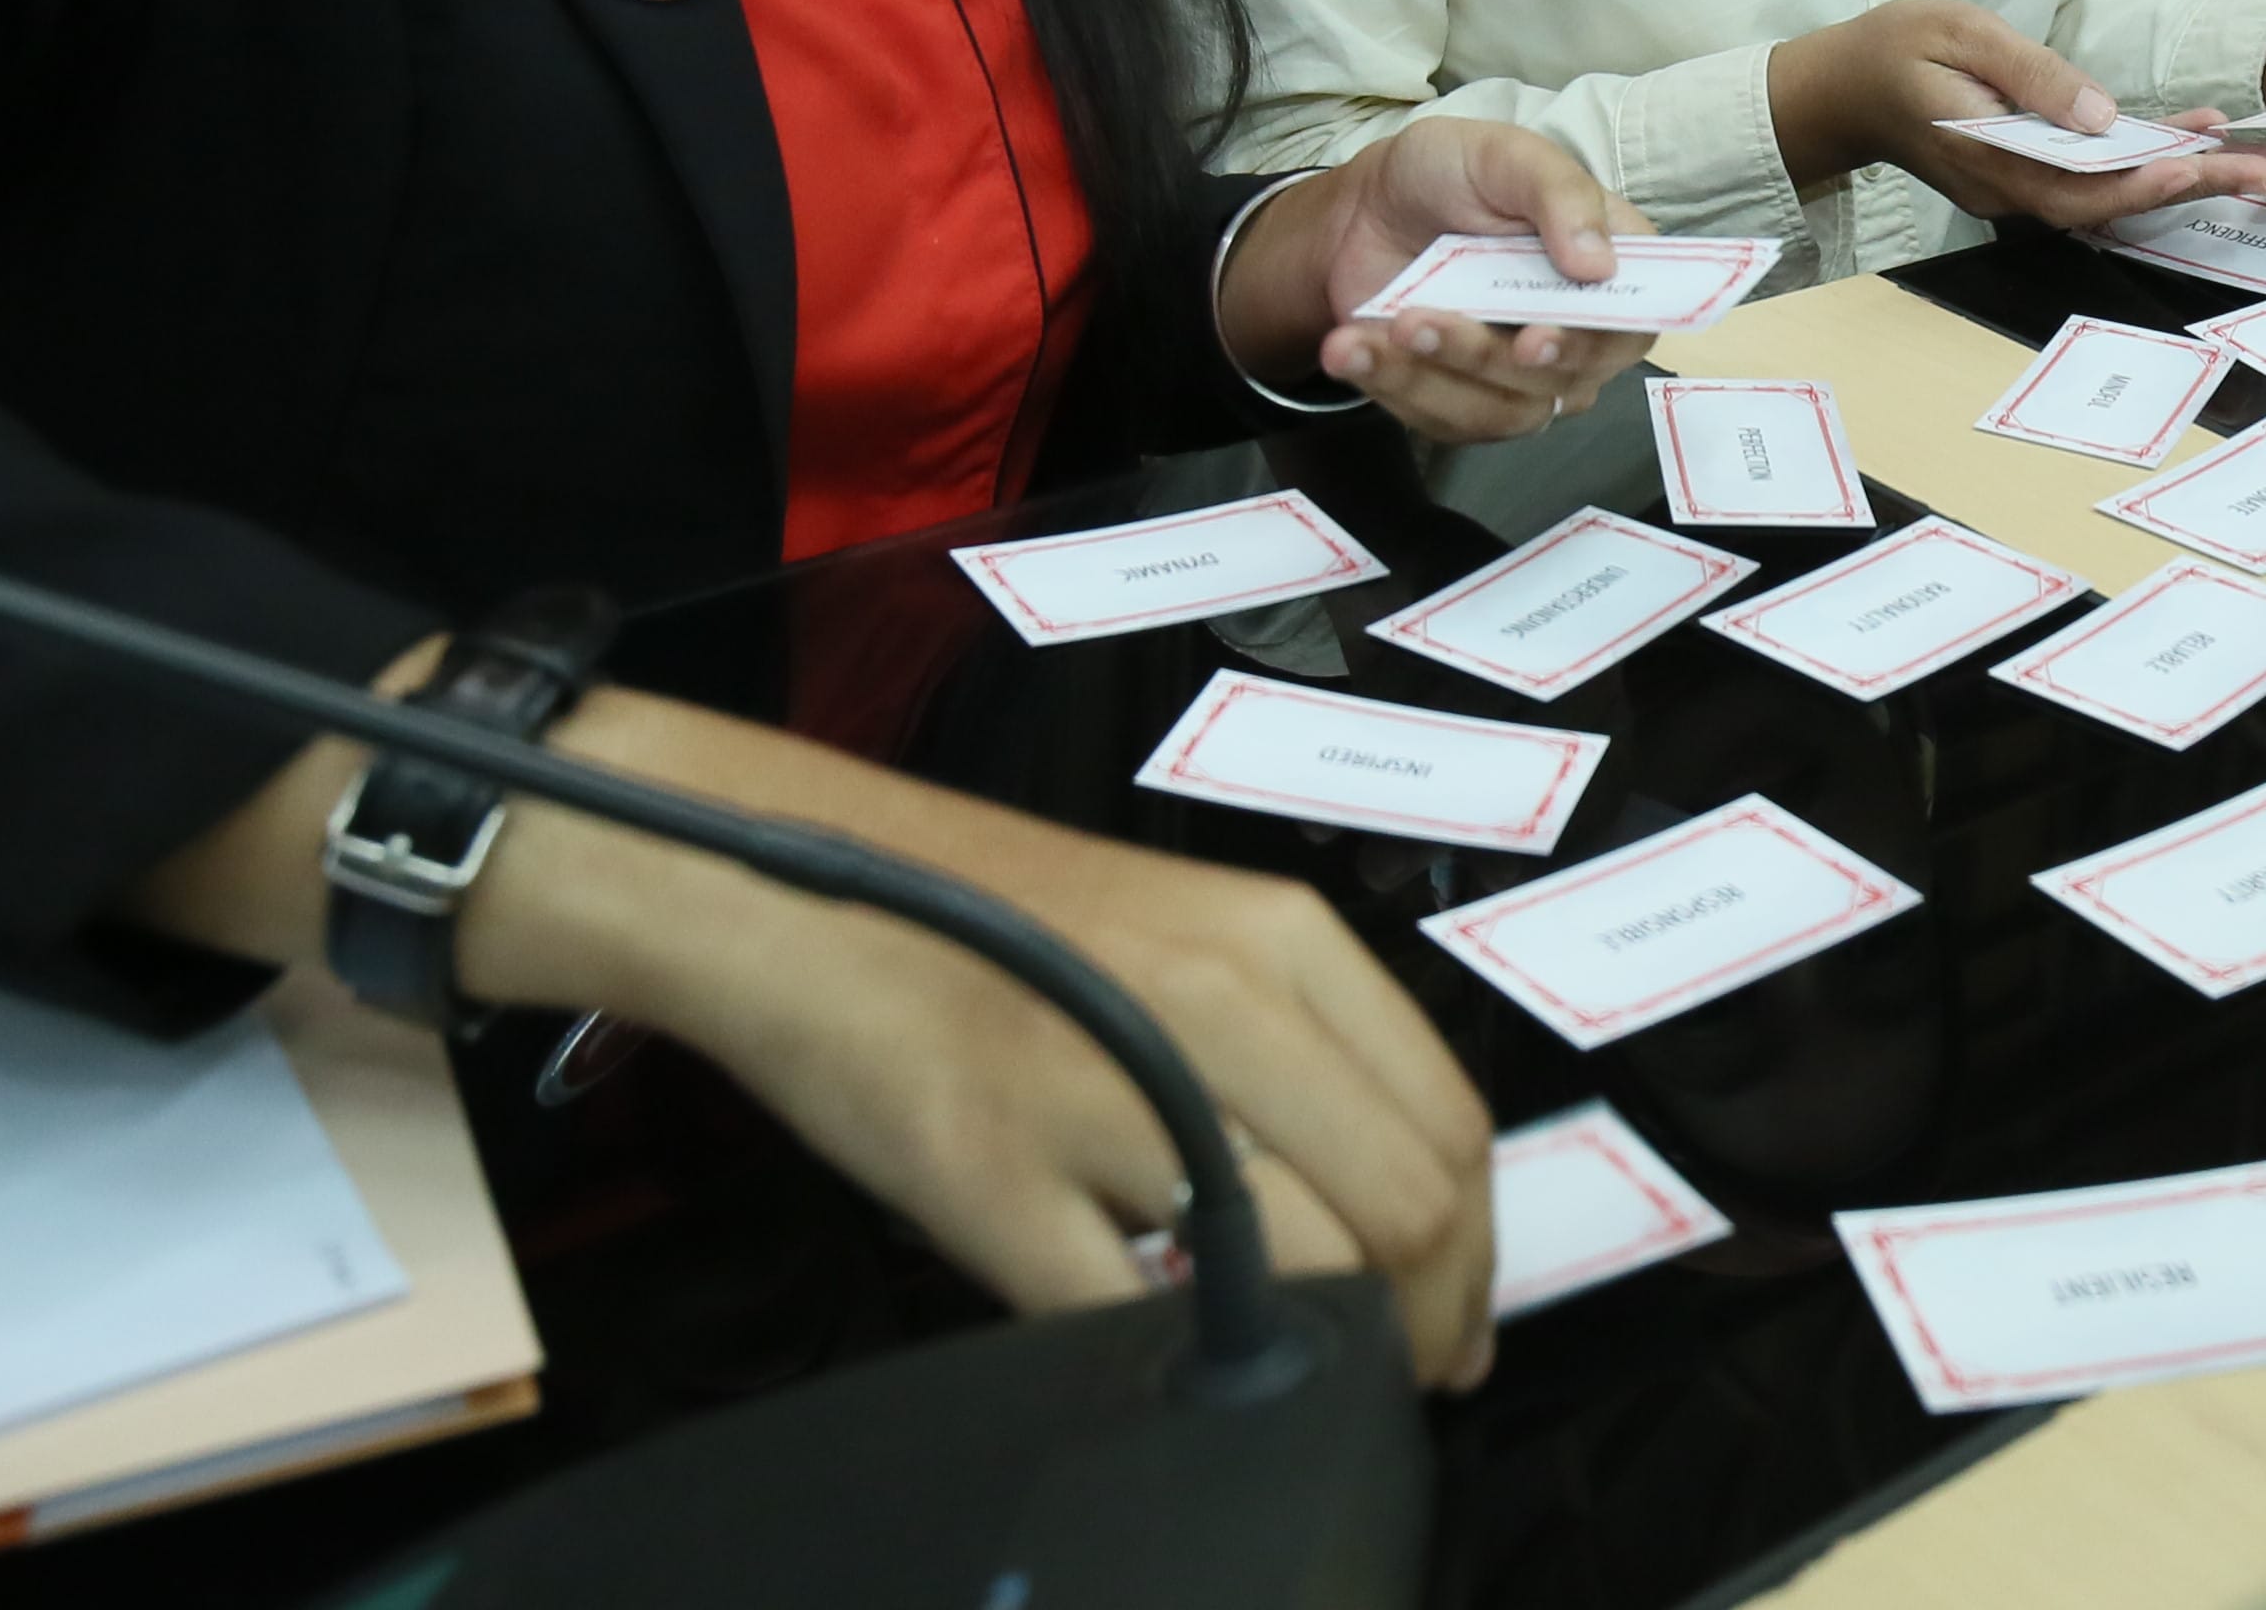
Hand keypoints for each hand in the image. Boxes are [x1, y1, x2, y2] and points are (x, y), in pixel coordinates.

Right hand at [131, 680, 1503, 1387]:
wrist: (790, 880)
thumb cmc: (989, 919)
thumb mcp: (1182, 941)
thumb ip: (1290, 1047)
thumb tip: (1390, 1200)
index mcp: (1280, 940)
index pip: (1449, 1119)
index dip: (1475, 1252)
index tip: (1454, 1319)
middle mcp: (1217, 1001)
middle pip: (1405, 1208)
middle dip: (1424, 1325)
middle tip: (1396, 1380)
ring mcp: (1106, 1087)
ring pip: (1308, 1266)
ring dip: (1331, 1359)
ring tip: (1304, 1384)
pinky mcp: (996, 1172)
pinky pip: (1134, 1315)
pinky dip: (1176, 1366)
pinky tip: (1166, 1365)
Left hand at [1220, 119, 1657, 444]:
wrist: (1362, 212)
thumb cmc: (1446, 174)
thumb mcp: (1502, 154)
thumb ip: (1560, 194)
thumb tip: (1601, 266)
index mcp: (1609, 266)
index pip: (1634, 322)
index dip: (1596, 341)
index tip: (1535, 337)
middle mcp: (1580, 331)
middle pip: (1566, 378)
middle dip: (1487, 356)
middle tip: (1419, 321)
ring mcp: (1525, 376)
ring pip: (1505, 410)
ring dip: (1436, 375)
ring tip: (1382, 327)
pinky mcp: (1468, 404)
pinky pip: (1446, 420)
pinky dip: (1395, 387)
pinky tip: (1352, 349)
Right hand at [1769, 0, 2265, 233]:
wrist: (1843, 87)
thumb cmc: (1896, 47)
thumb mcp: (1961, 32)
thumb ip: (2031, 75)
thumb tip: (2102, 113)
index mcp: (1990, 156)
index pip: (2078, 186)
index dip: (2145, 180)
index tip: (2201, 164)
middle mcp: (2009, 189)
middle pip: (2110, 200)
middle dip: (2190, 186)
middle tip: (2265, 172)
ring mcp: (2016, 189)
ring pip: (2107, 193)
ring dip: (2177, 176)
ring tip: (2250, 160)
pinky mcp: (2024, 176)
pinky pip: (2091, 178)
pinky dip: (2143, 161)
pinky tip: (2190, 137)